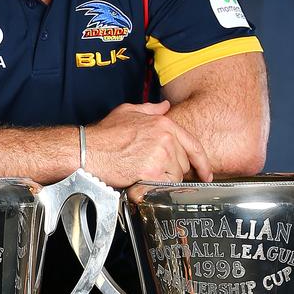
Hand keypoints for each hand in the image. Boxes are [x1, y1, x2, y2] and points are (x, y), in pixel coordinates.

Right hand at [84, 101, 212, 186]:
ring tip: (142, 172)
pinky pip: (164, 186)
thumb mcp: (127, 112)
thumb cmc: (104, 134)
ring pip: (175, 177)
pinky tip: (140, 178)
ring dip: (161, 178)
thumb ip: (150, 109)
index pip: (193, 144)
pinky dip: (154, 186)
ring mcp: (160, 155)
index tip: (206, 173)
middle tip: (150, 168)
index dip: (202, 162)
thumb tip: (165, 106)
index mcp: (163, 123)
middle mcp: (166, 138)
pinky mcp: (152, 172)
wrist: (88, 150)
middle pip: (183, 163)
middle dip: (171, 169)